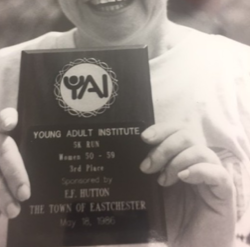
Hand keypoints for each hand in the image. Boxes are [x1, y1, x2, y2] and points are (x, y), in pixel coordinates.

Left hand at [140, 123, 235, 246]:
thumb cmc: (170, 221)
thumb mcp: (153, 192)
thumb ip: (147, 173)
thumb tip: (126, 155)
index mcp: (182, 159)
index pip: (176, 131)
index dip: (161, 129)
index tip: (144, 137)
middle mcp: (198, 163)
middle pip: (187, 135)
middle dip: (164, 147)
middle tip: (147, 166)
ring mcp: (212, 177)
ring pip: (202, 150)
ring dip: (177, 161)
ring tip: (163, 181)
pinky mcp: (224, 193)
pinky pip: (218, 173)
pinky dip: (199, 170)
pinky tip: (184, 177)